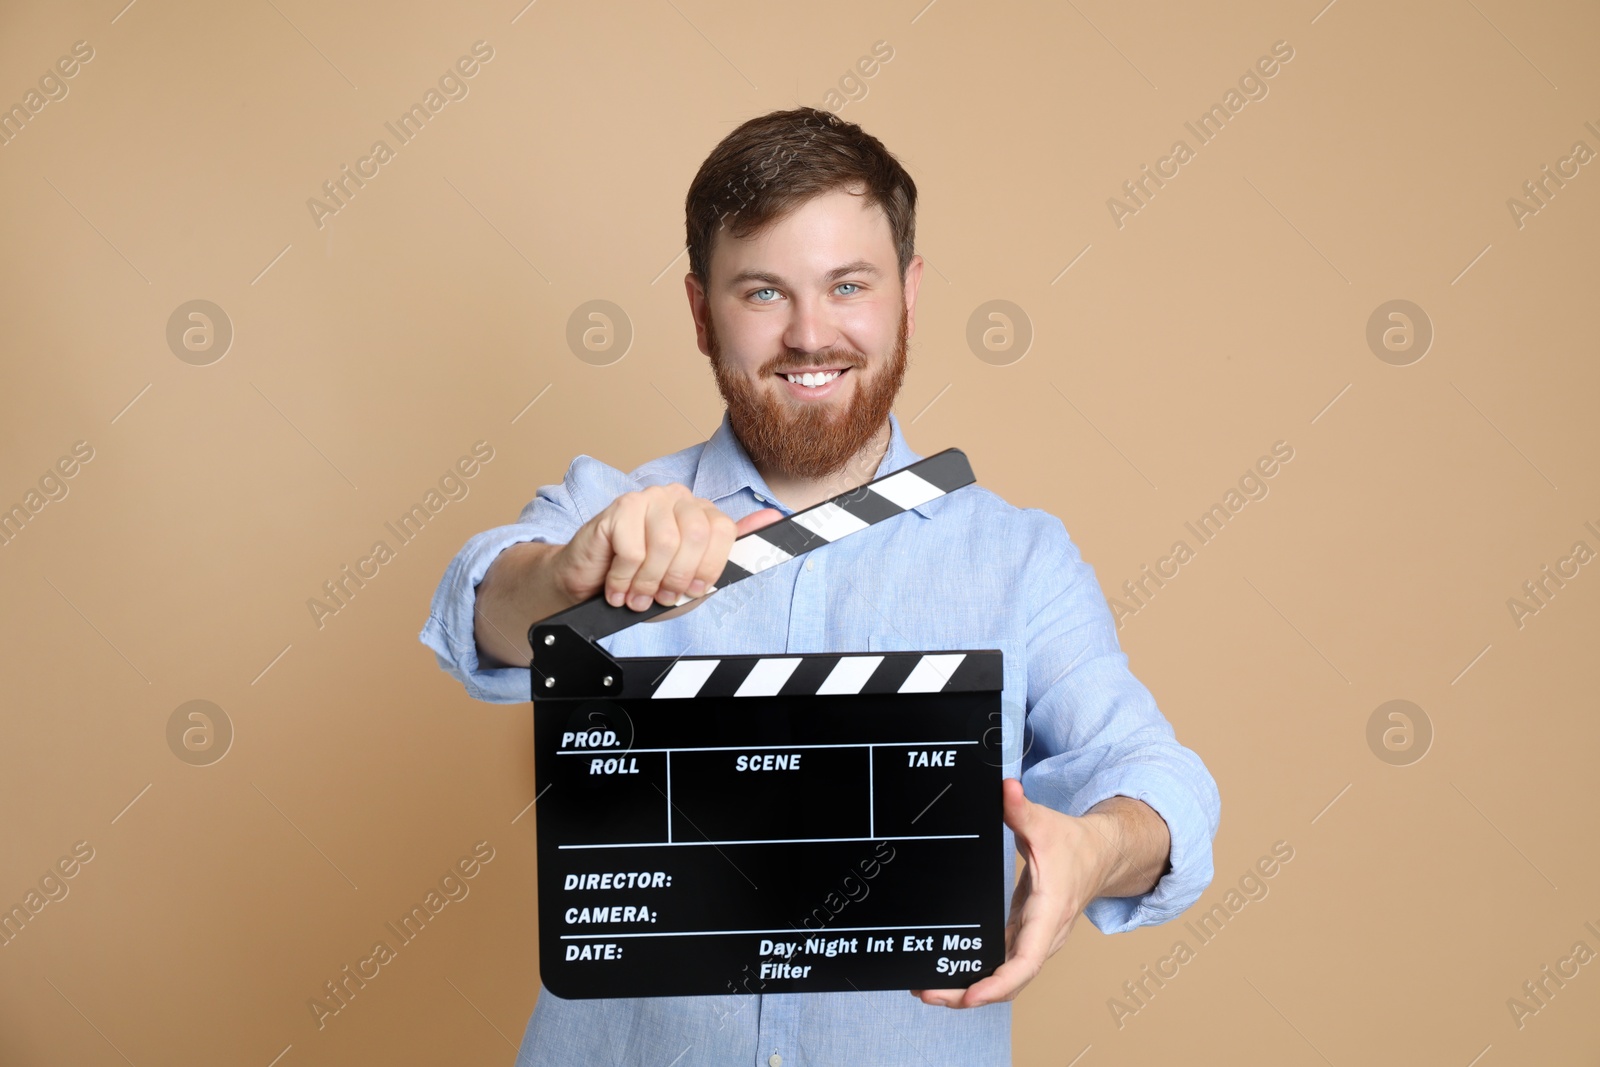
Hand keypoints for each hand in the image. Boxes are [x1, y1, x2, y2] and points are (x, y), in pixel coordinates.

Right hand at [553, 484, 780, 611]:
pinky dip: (624, 578)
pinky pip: (634, 550)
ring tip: (636, 594)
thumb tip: (774, 518)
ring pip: (665, 545)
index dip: (709, 569)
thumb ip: (733, 551)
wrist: (588, 586)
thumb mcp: (691, 579)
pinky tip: (617, 585)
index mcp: (700, 512)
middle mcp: (677, 498)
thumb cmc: (641, 582)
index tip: (690, 590)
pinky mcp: (619, 507)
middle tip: (659, 596)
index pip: (725, 532)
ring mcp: (648, 498)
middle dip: (678, 578)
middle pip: (697, 537)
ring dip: (649, 582)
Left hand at [911, 779, 1115, 1008]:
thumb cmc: (1074, 845)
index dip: (997, 984)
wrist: (1100, 856)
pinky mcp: (1023, 936)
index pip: (1025, 962)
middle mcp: (1041, 936)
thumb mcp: (1046, 824)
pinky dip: (977, 974)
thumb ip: (1021, 809)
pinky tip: (948, 973)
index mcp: (1048, 915)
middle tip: (926, 993)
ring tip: (926, 989)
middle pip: (1008, 981)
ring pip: (1003, 978)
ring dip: (968, 989)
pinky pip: (1001, 964)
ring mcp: (1032, 940)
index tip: (969, 996)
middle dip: (968, 994)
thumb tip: (1006, 787)